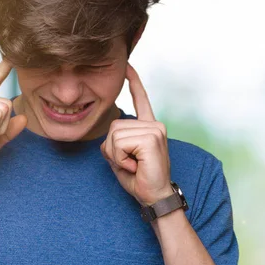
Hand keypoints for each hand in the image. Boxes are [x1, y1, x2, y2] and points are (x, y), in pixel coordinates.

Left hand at [100, 64, 172, 205]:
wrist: (154, 197)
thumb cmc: (138, 180)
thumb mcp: (120, 158)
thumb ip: (115, 143)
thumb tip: (110, 138)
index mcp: (149, 128)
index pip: (141, 100)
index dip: (134, 83)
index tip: (127, 67)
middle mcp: (154, 125)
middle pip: (114, 126)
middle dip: (112, 149)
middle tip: (129, 164)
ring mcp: (154, 130)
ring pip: (115, 136)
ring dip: (117, 156)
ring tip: (133, 165)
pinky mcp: (151, 138)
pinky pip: (120, 144)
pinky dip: (121, 159)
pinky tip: (136, 166)